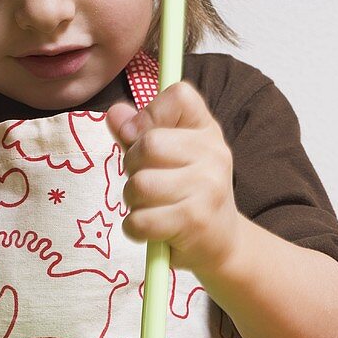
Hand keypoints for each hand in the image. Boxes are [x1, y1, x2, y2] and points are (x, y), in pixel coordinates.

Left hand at [106, 82, 241, 274]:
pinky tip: (152, 229)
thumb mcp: (169, 158)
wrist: (222, 243)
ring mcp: (207, 187)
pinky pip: (140, 220)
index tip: (144, 137)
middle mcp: (214, 154)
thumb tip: (114, 114)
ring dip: (133, 201)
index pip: (180, 95)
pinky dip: (135, 229)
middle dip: (132, 167)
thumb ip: (138, 135)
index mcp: (208, 131)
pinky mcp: (195, 221)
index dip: (151, 113)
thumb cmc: (188, 195)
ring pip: (140, 184)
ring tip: (151, 207)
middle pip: (149, 144)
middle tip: (147, 183)